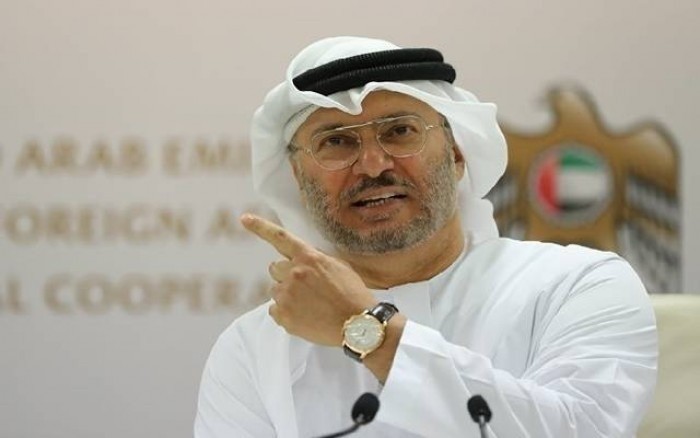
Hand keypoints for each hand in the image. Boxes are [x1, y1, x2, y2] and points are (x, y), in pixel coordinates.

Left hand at [241, 213, 376, 345]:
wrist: (359, 325)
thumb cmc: (353, 295)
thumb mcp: (339, 266)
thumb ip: (316, 259)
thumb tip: (304, 259)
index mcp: (308, 257)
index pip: (280, 237)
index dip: (260, 227)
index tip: (244, 219)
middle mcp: (293, 273)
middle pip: (274, 268)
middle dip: (285, 275)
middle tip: (305, 288)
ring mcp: (286, 295)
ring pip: (275, 291)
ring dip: (287, 295)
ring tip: (309, 305)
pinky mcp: (283, 316)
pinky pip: (274, 311)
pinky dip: (286, 313)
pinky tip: (305, 317)